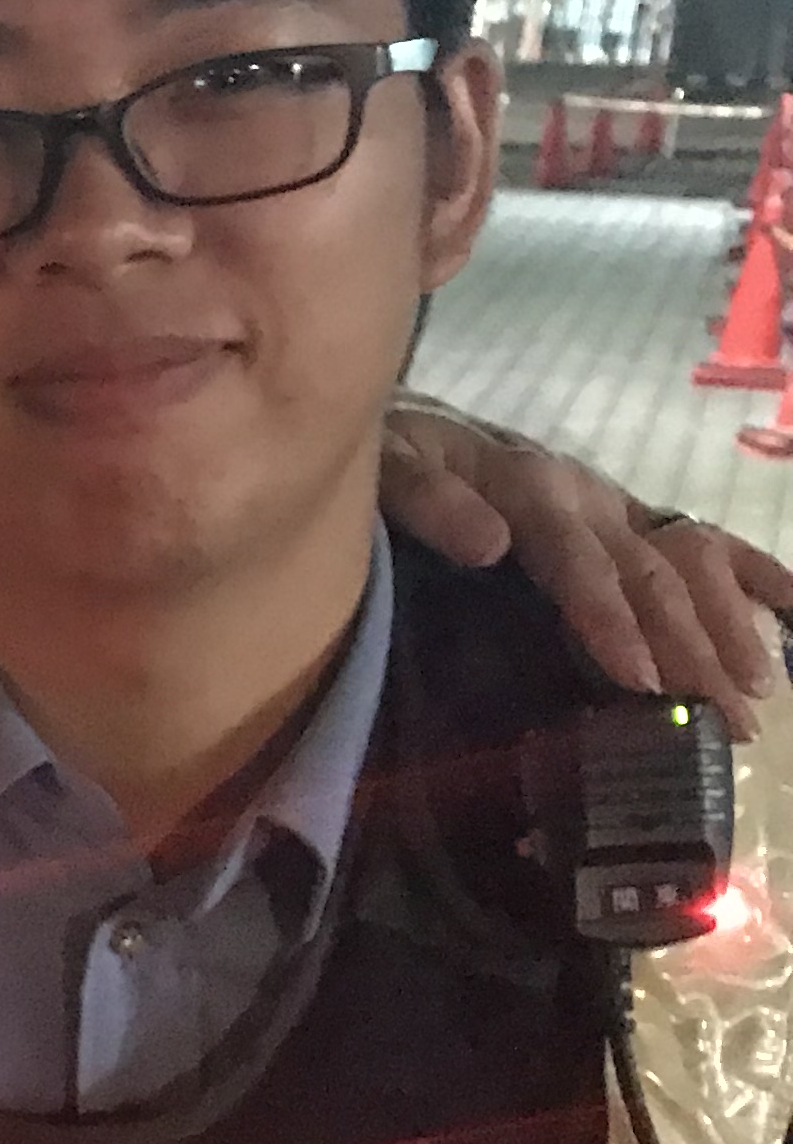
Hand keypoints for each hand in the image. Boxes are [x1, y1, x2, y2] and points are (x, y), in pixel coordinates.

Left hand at [382, 392, 791, 733]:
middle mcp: (587, 495)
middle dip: (692, 645)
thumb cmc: (388, 461)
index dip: (612, 618)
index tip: (642, 678)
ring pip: (689, 560)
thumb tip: (489, 542)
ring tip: (756, 693)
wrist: (399, 425)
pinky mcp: (625, 514)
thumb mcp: (387, 471)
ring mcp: (614, 504)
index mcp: (532, 489)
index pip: (580, 560)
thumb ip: (428, 500)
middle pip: (651, 572)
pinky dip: (755, 572)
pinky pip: (701, 541)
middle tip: (724, 718)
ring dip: (729, 625)